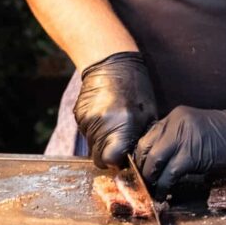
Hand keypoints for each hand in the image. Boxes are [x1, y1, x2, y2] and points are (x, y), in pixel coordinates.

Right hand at [74, 51, 157, 168]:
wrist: (111, 62)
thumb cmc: (135, 88)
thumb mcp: (147, 115)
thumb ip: (140, 140)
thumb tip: (138, 161)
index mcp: (122, 126)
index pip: (110, 161)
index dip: (117, 162)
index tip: (123, 156)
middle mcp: (101, 125)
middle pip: (98, 157)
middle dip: (108, 154)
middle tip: (118, 142)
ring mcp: (86, 119)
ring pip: (91, 145)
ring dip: (101, 141)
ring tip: (112, 124)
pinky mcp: (78, 114)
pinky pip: (85, 132)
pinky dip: (94, 129)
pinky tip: (103, 115)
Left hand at [135, 106, 225, 196]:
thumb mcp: (196, 131)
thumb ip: (177, 140)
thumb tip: (158, 162)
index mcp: (175, 117)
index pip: (147, 136)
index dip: (140, 156)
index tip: (139, 170)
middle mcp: (175, 122)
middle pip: (146, 148)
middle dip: (141, 168)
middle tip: (141, 184)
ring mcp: (183, 137)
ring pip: (154, 161)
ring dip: (150, 179)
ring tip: (151, 191)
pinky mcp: (191, 154)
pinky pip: (169, 173)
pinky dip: (163, 186)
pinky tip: (164, 194)